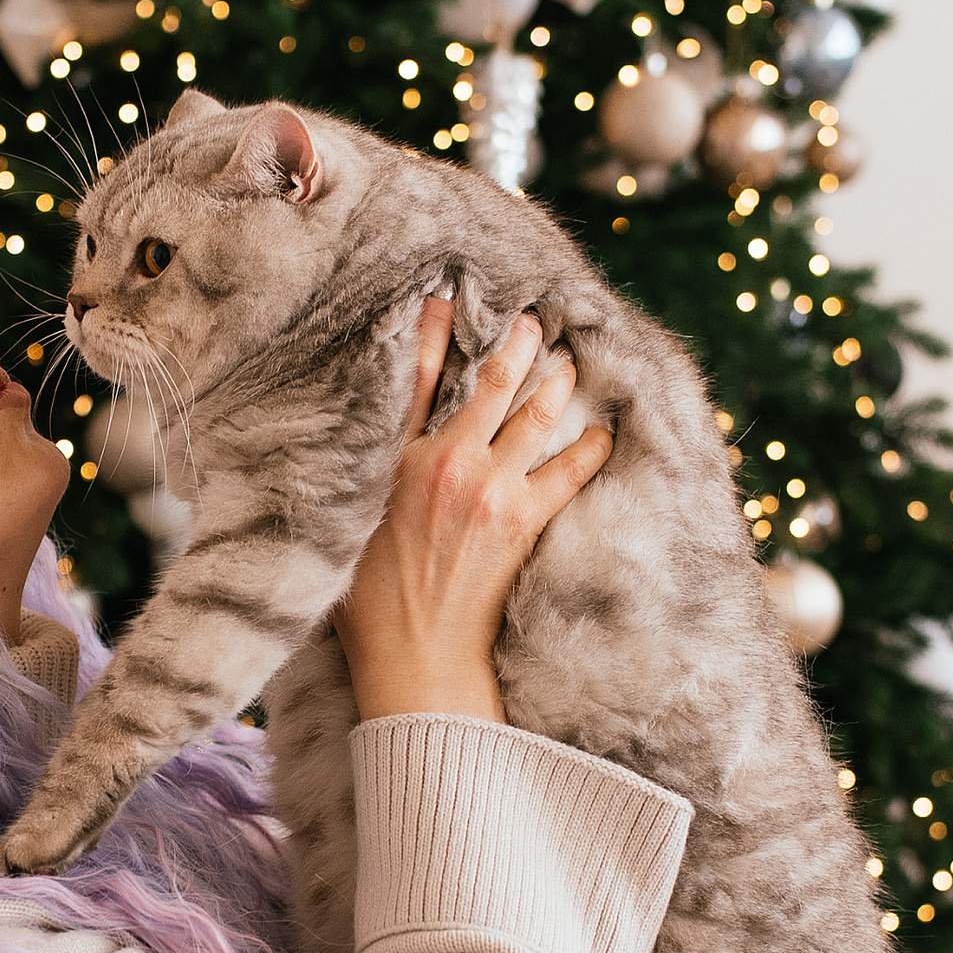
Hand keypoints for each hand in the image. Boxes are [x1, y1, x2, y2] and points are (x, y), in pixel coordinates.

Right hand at [332, 300, 612, 726]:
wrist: (416, 652)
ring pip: (533, 415)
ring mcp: (488, 488)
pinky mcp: (522, 519)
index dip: (432, 334)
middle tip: (533, 322)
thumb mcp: (348, 526)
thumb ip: (362, 478)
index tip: (445, 300)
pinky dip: (589, 449)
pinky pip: (568, 470)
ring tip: (570, 366)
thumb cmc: (371, 601)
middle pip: (488, 384)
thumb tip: (364, 456)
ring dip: (556, 385)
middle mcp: (444, 463)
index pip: (415, 381)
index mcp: (393, 462)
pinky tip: (604, 434)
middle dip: (515, 345)